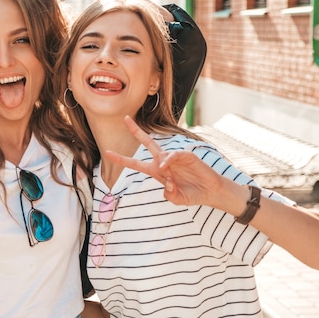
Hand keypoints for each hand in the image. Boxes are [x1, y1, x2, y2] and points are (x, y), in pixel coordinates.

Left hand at [104, 116, 223, 205]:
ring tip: (172, 181)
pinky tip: (167, 167)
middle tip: (125, 118)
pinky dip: (169, 160)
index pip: (135, 163)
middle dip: (136, 130)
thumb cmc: (192, 194)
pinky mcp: (186, 155)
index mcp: (157, 172)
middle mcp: (163, 162)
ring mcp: (175, 157)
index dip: (122, 159)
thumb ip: (168, 194)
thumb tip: (167, 183)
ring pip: (161, 154)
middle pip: (147, 143)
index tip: (107, 152)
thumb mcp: (176, 199)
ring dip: (162, 167)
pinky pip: (174, 155)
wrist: (210, 193)